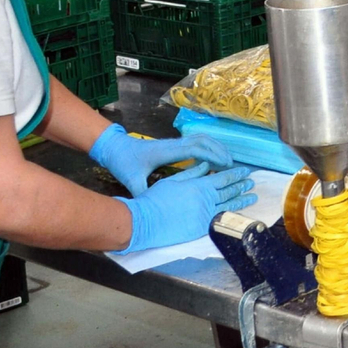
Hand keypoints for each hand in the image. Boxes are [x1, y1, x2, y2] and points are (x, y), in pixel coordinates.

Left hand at [89, 123, 232, 195]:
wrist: (116, 147)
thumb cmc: (124, 163)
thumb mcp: (132, 180)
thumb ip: (143, 193)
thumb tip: (152, 209)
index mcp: (166, 151)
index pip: (194, 149)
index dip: (211, 155)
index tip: (224, 164)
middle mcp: (173, 144)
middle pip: (203, 140)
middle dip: (219, 151)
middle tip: (231, 165)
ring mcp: (174, 142)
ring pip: (201, 138)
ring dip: (216, 147)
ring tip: (227, 161)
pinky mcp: (174, 144)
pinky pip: (196, 141)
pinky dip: (209, 146)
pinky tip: (213, 158)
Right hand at [113, 164, 255, 254]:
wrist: (145, 222)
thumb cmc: (155, 200)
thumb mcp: (172, 181)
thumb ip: (191, 173)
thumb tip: (206, 165)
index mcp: (199, 185)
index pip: (223, 178)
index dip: (235, 174)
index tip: (245, 172)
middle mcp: (206, 200)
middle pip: (228, 191)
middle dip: (241, 186)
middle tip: (251, 182)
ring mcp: (205, 215)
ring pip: (228, 206)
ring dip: (241, 200)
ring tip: (252, 196)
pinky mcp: (201, 229)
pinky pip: (220, 220)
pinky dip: (231, 215)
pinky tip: (238, 213)